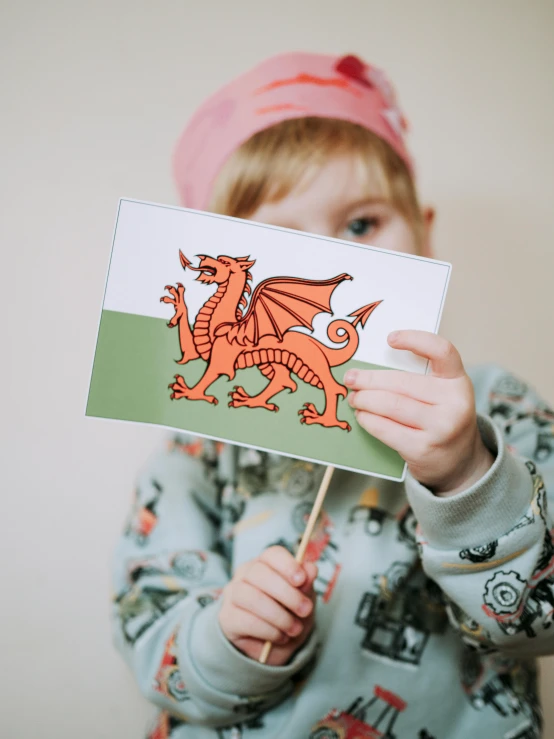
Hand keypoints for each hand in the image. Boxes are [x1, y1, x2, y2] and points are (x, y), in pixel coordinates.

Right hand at [219, 546, 317, 665]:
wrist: (274, 646)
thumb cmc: (289, 613)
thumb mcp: (304, 599)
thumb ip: (306, 583)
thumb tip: (311, 568)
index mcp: (266, 563)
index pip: (272, 554)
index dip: (287, 564)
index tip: (301, 579)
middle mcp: (245, 574)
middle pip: (259, 573)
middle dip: (286, 593)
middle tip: (305, 610)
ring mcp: (233, 594)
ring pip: (251, 597)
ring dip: (278, 615)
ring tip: (294, 628)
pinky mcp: (227, 617)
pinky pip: (246, 620)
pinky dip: (269, 630)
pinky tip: (280, 636)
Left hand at [345, 330, 493, 494]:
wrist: (459, 462)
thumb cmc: (440, 420)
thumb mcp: (441, 396)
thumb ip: (418, 380)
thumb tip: (369, 370)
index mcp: (458, 381)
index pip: (442, 351)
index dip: (415, 339)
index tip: (390, 339)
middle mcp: (454, 403)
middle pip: (401, 382)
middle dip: (369, 380)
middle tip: (351, 378)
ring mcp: (440, 428)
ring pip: (390, 405)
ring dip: (364, 400)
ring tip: (354, 398)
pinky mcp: (422, 449)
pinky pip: (385, 429)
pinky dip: (368, 420)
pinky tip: (362, 416)